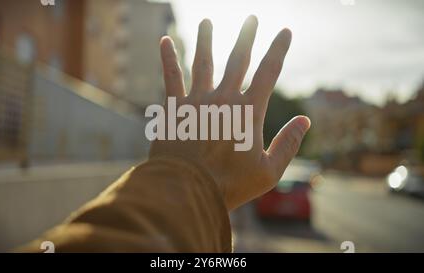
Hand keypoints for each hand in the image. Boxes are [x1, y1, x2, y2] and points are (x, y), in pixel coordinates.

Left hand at [150, 15, 310, 210]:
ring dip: (206, 40)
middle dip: (246, 37)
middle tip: (251, 18)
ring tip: (207, 22)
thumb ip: (288, 144)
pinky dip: (168, 58)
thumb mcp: (268, 171)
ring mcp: (197, 101)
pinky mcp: (174, 108)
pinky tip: (165, 40)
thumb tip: (305, 120)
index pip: (268, 72)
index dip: (278, 49)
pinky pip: (171, 77)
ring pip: (203, 62)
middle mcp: (223, 99)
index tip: (285, 31)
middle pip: (236, 60)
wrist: (187, 191)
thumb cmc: (230, 185)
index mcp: (248, 111)